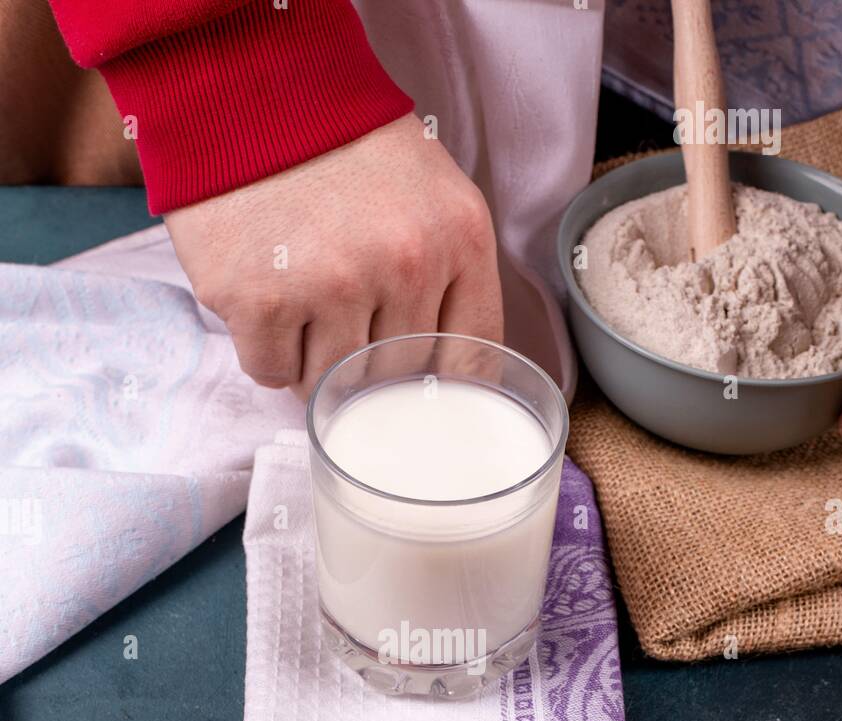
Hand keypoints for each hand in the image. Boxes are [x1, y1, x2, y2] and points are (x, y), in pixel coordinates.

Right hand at [164, 114, 502, 396]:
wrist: (251, 85)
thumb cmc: (343, 147)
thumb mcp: (432, 194)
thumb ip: (451, 276)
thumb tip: (447, 373)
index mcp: (458, 240)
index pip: (472, 362)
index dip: (444, 390)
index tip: (424, 396)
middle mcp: (403, 265)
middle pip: (396, 378)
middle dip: (371, 367)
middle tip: (344, 325)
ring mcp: (329, 285)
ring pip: (332, 384)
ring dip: (315, 364)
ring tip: (302, 307)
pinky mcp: (259, 300)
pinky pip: (271, 372)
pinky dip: (267, 353)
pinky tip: (266, 304)